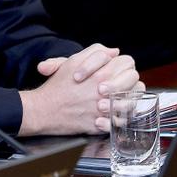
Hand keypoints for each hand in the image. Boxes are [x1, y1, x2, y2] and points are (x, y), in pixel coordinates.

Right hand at [19, 45, 137, 135]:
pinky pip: (121, 121)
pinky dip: (119, 118)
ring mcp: (104, 108)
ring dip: (127, 99)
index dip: (122, 64)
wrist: (44, 110)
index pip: (126, 62)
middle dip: (127, 80)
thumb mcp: (73, 61)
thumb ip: (95, 52)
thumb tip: (113, 52)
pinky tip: (111, 114)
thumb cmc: (57, 86)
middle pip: (133, 79)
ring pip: (131, 101)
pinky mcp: (101, 124)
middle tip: (117, 83)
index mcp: (100, 72)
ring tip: (117, 99)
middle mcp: (105, 90)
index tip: (114, 69)